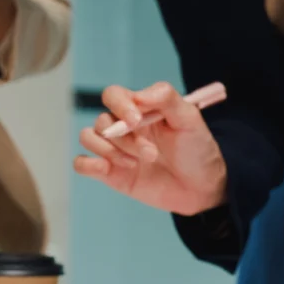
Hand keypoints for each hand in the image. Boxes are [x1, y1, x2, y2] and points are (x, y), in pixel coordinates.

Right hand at [74, 82, 227, 215]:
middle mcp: (123, 128)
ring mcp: (115, 150)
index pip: (113, 95)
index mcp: (140, 109)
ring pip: (88, 137)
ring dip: (110, 151)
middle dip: (125, 139)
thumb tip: (138, 95)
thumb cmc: (197, 150)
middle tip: (152, 154)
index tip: (137, 121)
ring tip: (136, 164)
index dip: (119, 105)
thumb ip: (166, 99)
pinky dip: (88, 164)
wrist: (202, 188)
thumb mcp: (189, 119)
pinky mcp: (110, 174)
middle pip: (102, 121)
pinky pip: (81, 163)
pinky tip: (108, 169)